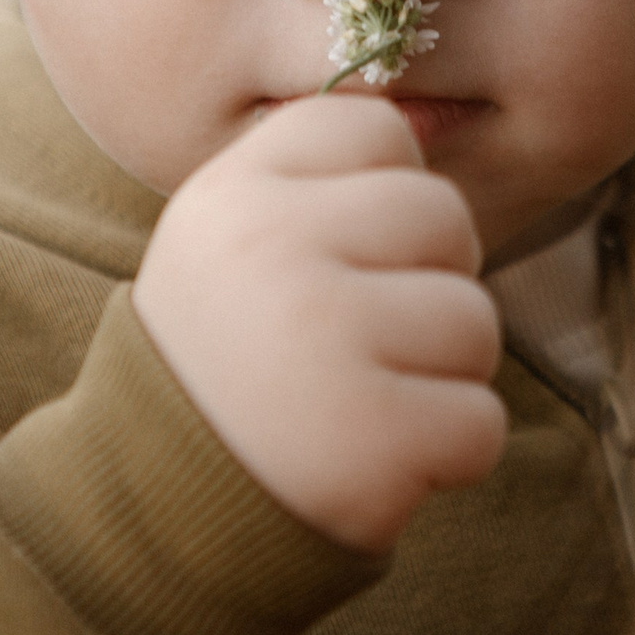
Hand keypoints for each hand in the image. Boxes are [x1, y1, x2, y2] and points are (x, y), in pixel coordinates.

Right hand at [131, 95, 505, 554]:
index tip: (340, 257)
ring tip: (361, 402)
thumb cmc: (223, 365)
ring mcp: (325, 341)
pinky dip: (447, 455)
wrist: (152, 517)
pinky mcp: (374, 436)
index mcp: (235, 194)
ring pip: (475, 321)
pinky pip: (481, 421)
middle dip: (426, 284)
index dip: (384, 194)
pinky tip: (375, 459)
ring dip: (441, 375)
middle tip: (358, 343)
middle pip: (443, 217)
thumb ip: (312, 184)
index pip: (375, 128)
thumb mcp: (226, 244)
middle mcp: (274, 250)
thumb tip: (432, 117)